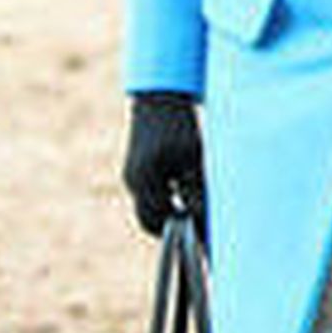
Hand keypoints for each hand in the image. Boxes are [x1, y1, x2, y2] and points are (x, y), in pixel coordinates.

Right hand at [122, 92, 204, 236]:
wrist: (160, 98)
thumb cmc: (181, 124)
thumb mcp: (194, 156)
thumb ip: (196, 188)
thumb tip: (200, 216)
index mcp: (146, 177)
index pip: (158, 220)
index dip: (180, 230)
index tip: (199, 234)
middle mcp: (134, 179)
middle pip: (149, 220)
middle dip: (171, 226)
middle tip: (196, 225)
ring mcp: (131, 175)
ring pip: (148, 208)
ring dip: (168, 213)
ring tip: (192, 207)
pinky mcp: (134, 170)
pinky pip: (148, 196)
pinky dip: (164, 200)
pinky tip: (183, 193)